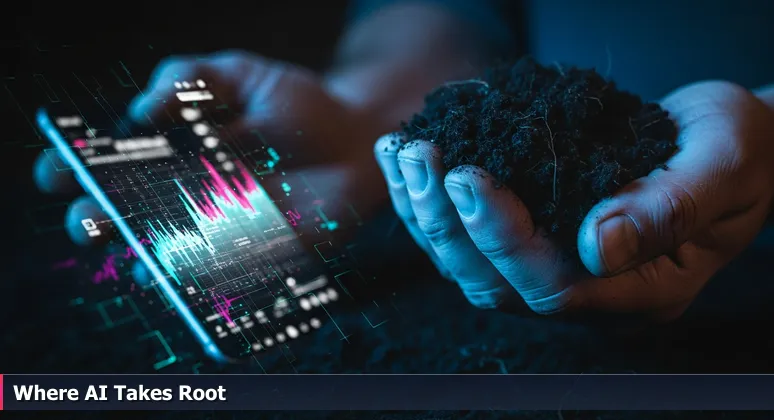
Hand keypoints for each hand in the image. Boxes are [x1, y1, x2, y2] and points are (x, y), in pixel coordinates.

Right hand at [34, 50, 385, 245]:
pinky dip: (200, 284)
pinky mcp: (256, 255)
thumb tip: (140, 110)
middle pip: (126, 215)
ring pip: (165, 254)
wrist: (359, 140)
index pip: (114, 163)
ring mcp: (220, 227)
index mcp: (177, 149)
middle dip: (96, 220)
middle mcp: (189, 192)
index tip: (58, 172)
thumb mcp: (241, 75)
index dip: (77, 168)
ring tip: (137, 259)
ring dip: (142, 261)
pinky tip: (189, 280)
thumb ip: (189, 77)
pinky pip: (220, 277)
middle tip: (91, 219)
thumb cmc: (299, 103)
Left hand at [375, 80, 773, 321]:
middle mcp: (593, 293)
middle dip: (448, 222)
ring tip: (402, 154)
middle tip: (420, 157)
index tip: (468, 175)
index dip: (503, 236)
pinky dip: (434, 202)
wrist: (732, 145)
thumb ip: (670, 208)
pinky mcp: (539, 241)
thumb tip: (598, 246)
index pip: (554, 285)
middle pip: (498, 283)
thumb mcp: (723, 165)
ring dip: (427, 213)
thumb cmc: (738, 151)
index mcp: (644, 290)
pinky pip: (473, 237)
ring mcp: (561, 271)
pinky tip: (409, 160)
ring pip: (473, 267)